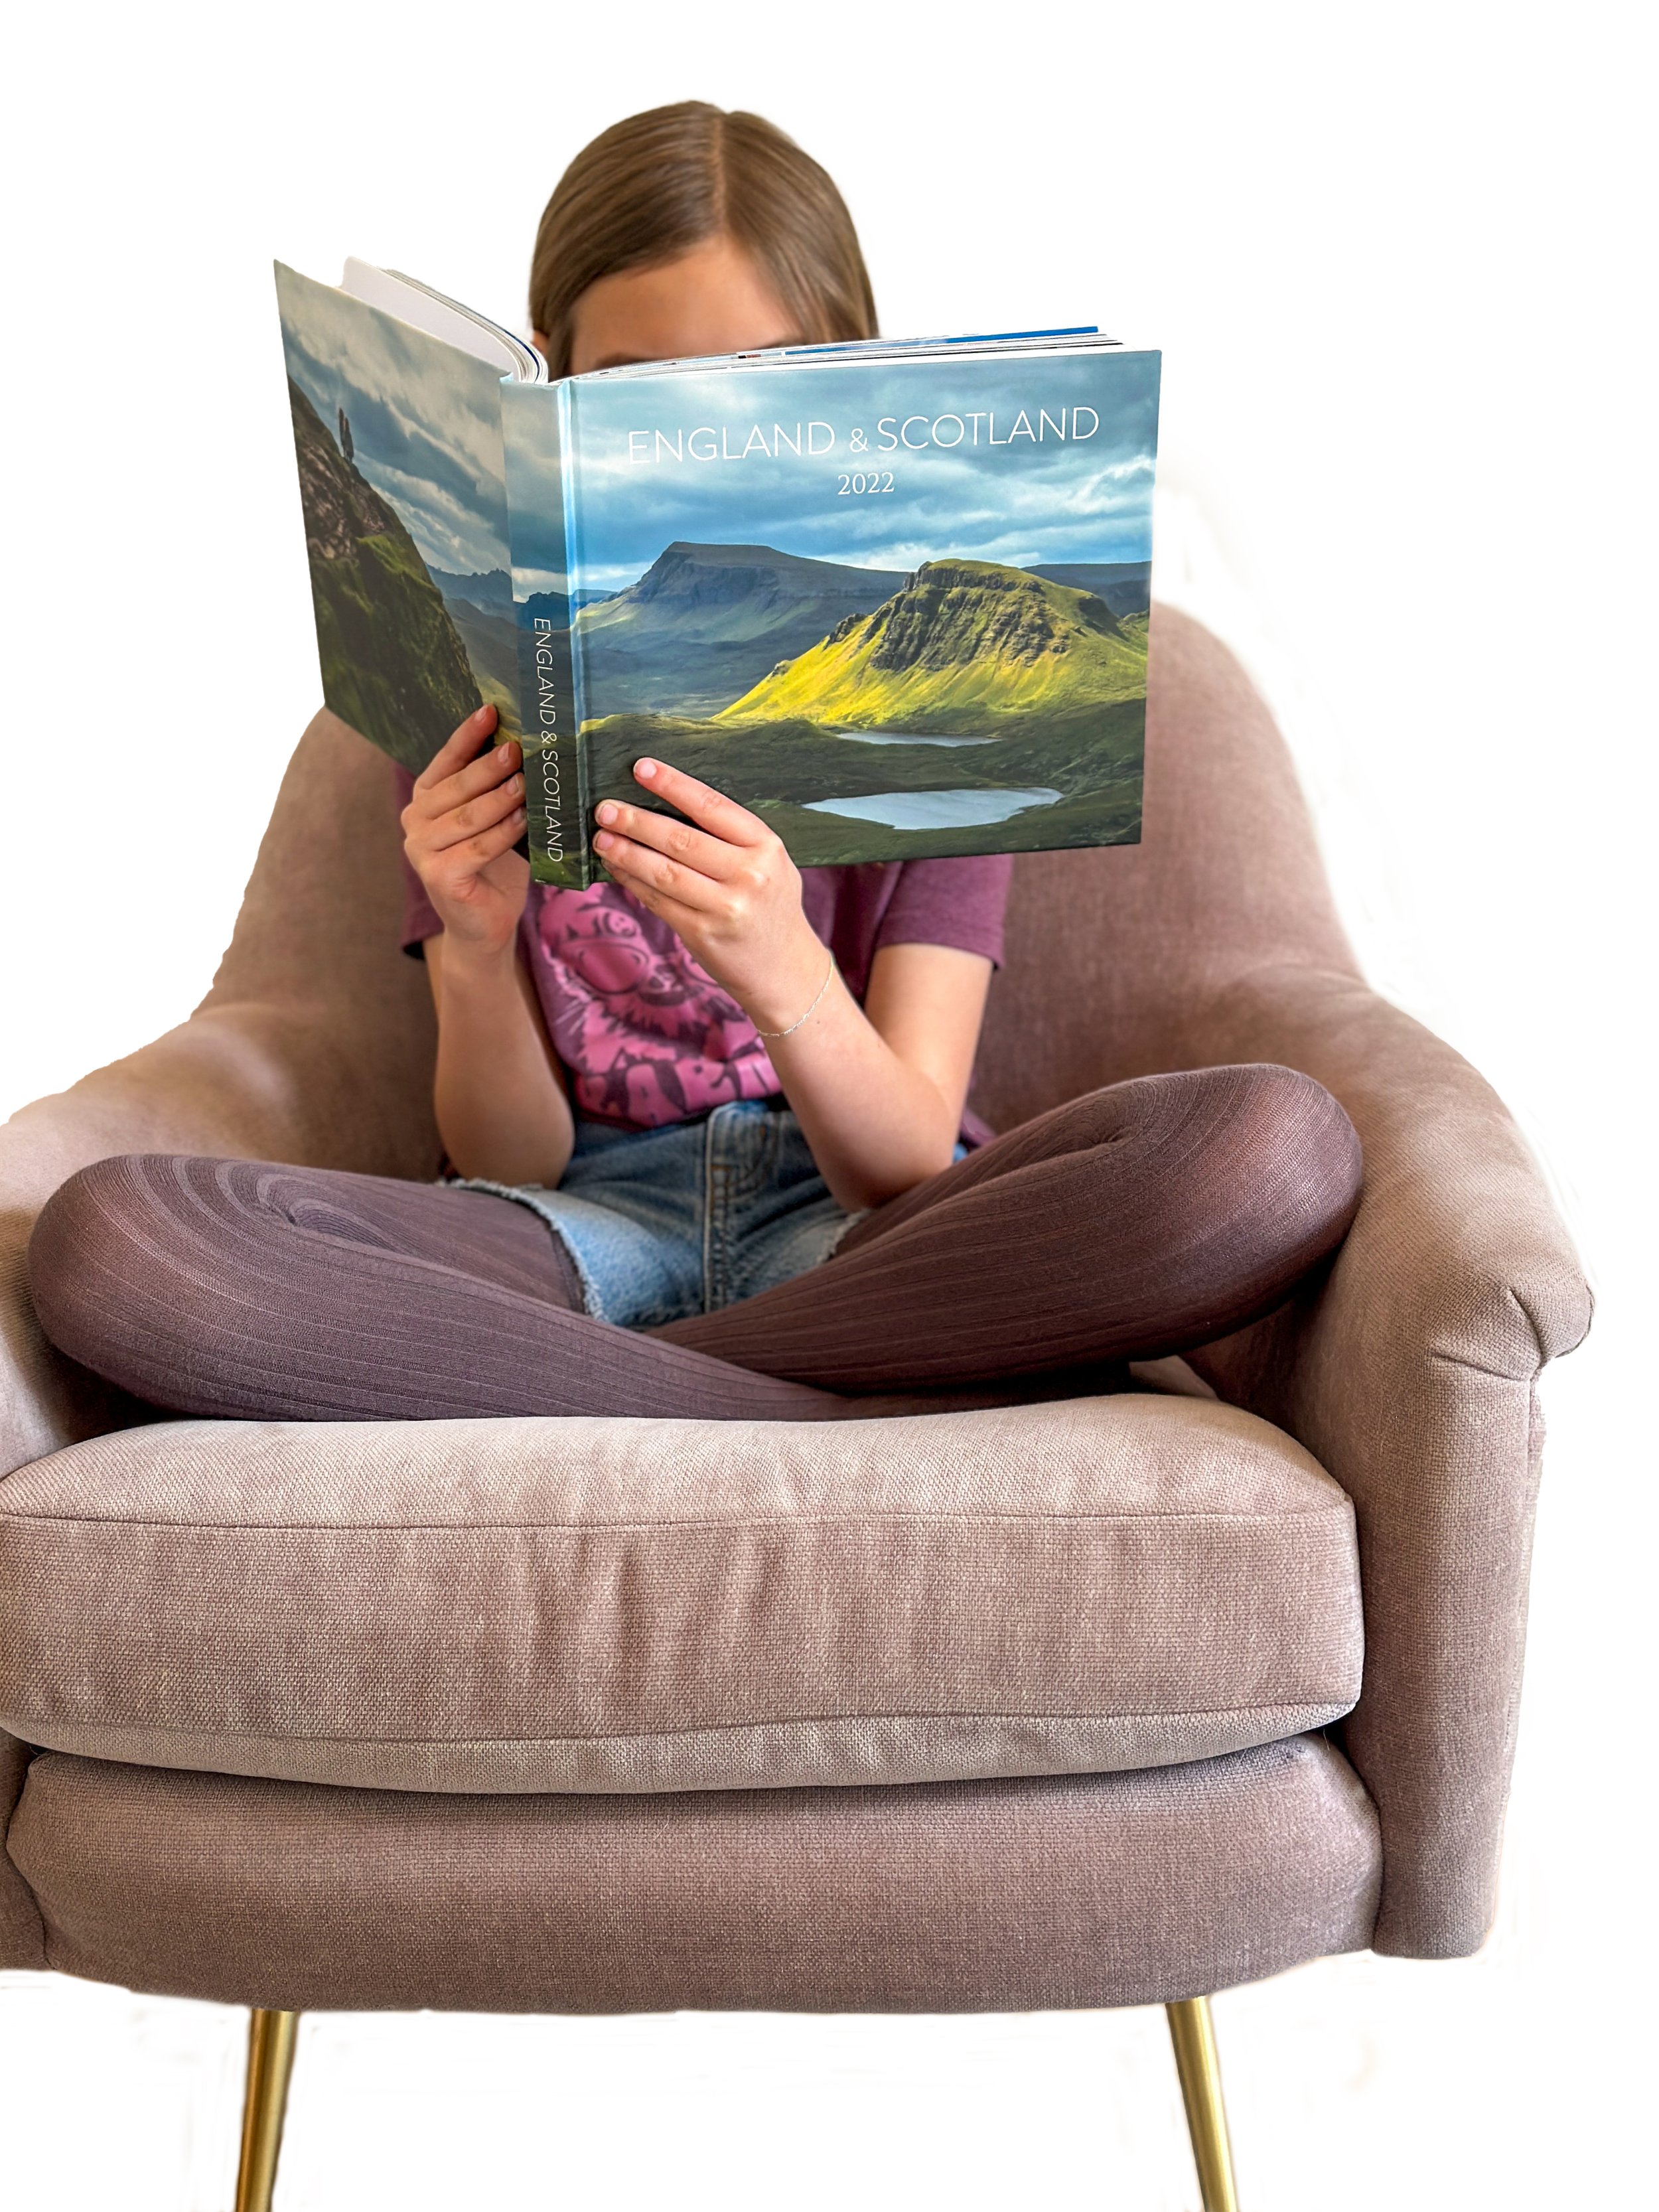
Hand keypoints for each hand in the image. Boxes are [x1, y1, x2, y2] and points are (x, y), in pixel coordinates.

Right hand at [400, 705, 528, 961]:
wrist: (486, 923)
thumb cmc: (494, 866)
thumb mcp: (495, 820)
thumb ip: (496, 789)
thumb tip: (526, 746)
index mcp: (425, 799)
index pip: (446, 761)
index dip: (467, 736)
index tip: (491, 710)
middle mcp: (415, 821)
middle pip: (457, 787)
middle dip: (489, 766)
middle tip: (518, 749)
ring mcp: (421, 850)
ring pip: (467, 817)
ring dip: (500, 799)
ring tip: (527, 783)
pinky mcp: (438, 876)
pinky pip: (477, 848)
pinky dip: (504, 833)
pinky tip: (526, 820)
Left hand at [593, 759, 829, 1029]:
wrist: (785, 970)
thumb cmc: (771, 907)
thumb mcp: (768, 863)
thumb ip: (731, 838)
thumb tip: (666, 806)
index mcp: (766, 847)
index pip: (712, 807)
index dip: (673, 785)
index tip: (641, 768)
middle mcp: (748, 875)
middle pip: (680, 840)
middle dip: (636, 821)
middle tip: (605, 809)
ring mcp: (725, 907)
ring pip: (663, 872)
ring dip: (626, 852)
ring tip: (602, 838)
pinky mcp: (702, 934)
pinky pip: (657, 901)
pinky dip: (632, 882)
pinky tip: (617, 868)